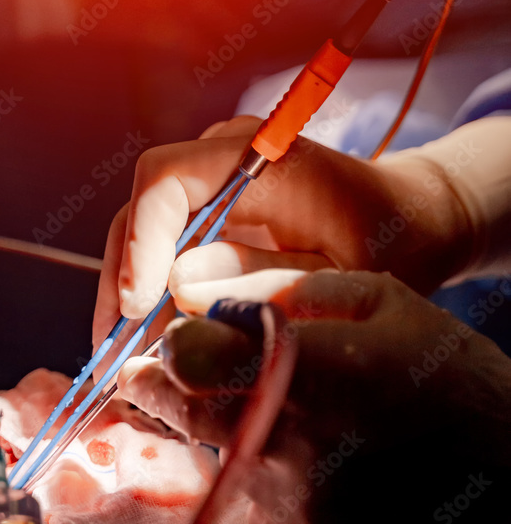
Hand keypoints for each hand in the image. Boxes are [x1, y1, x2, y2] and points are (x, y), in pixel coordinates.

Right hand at [93, 116, 472, 348]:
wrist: (409, 219)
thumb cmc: (390, 239)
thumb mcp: (342, 272)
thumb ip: (265, 278)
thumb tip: (176, 289)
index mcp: (258, 156)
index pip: (166, 178)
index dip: (142, 240)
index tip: (138, 305)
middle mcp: (222, 160)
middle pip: (142, 212)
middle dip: (122, 284)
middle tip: (115, 354)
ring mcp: (212, 187)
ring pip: (145, 238)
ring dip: (132, 301)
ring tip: (131, 367)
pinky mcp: (211, 216)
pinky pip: (166, 254)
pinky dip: (157, 303)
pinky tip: (158, 351)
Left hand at [117, 269, 510, 523]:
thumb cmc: (450, 375)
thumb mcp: (382, 302)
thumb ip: (288, 292)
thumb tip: (211, 299)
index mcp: (300, 370)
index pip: (186, 359)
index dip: (169, 349)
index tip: (170, 345)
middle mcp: (284, 446)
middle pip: (185, 416)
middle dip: (170, 393)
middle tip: (168, 379)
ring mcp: (293, 510)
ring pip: (224, 465)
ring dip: (236, 442)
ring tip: (300, 425)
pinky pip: (264, 512)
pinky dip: (276, 489)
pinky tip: (326, 472)